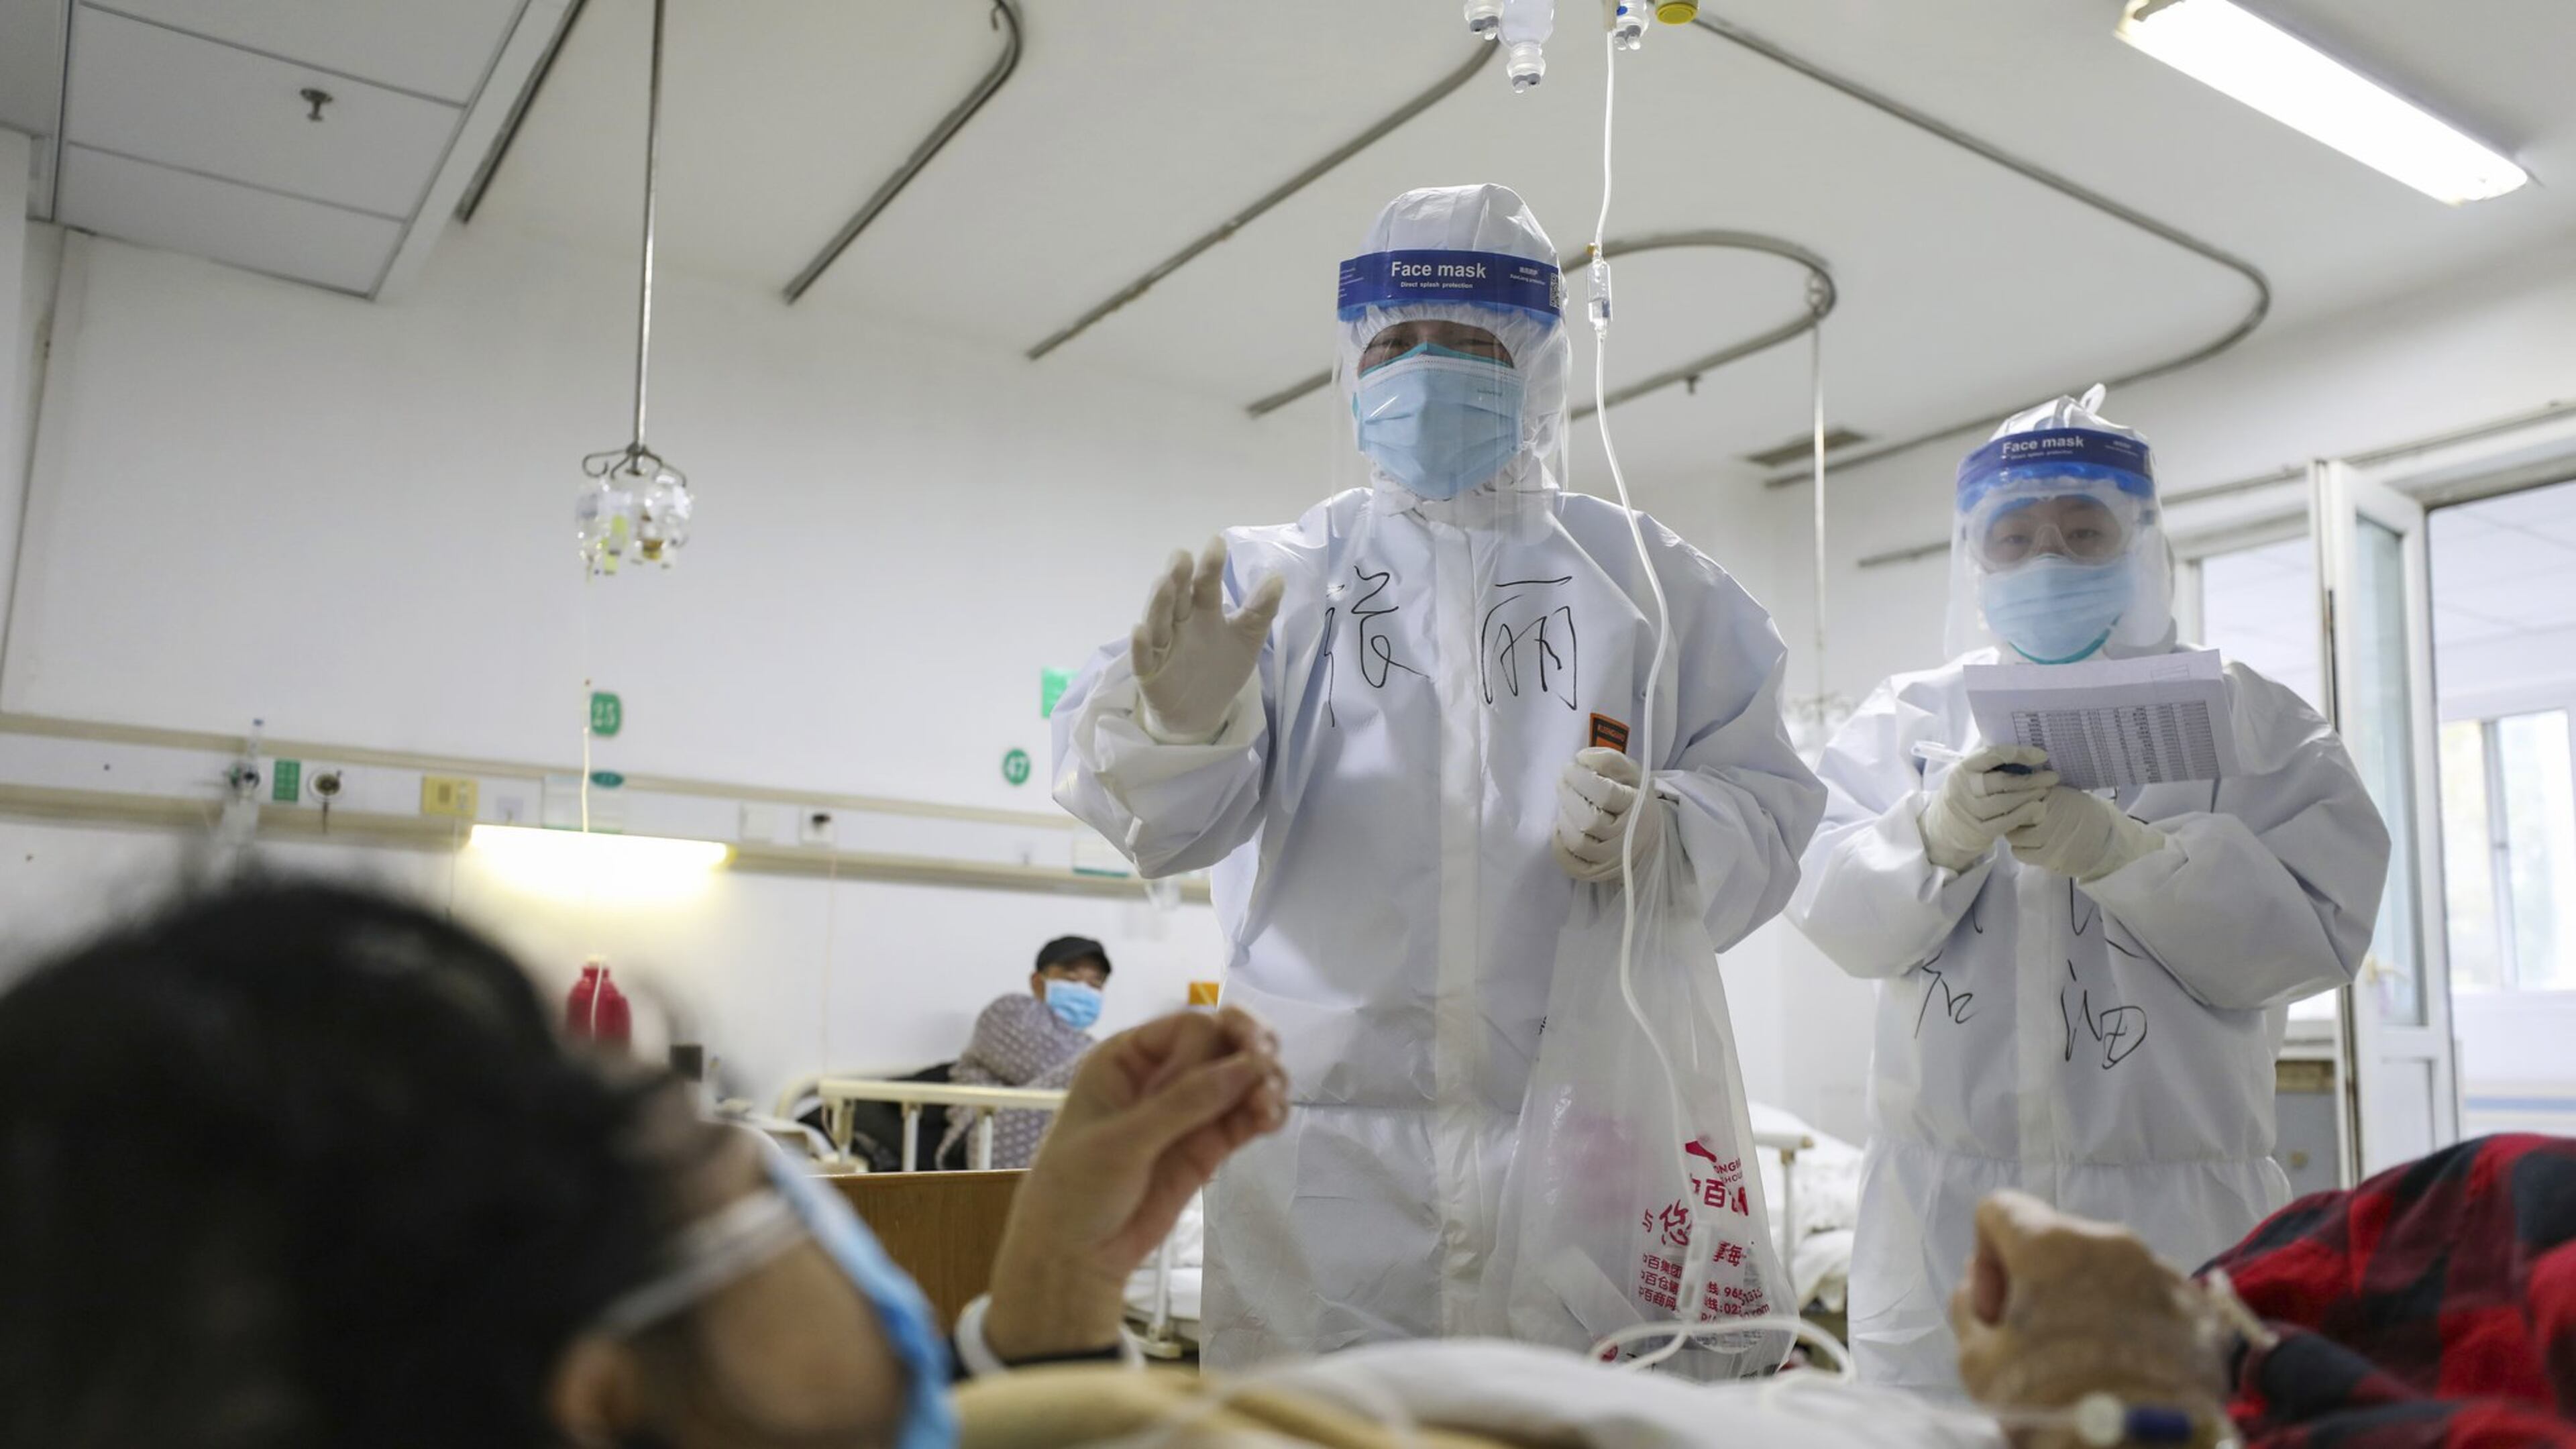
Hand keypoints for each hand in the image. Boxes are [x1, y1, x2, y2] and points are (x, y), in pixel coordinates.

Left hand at [981, 1006, 1287, 1360]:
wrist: (1075, 1257)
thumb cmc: (1076, 1189)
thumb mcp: (1122, 1141)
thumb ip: (1185, 1103)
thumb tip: (1250, 1066)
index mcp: (1126, 1058)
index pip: (1188, 1027)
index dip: (1209, 1048)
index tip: (1210, 1083)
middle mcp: (1160, 1075)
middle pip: (1222, 1043)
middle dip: (1250, 1050)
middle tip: (1269, 1067)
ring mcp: (1187, 1112)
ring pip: (1240, 1080)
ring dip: (1264, 1083)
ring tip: (1270, 1108)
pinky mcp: (1207, 1146)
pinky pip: (1243, 1117)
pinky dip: (1263, 1113)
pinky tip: (1271, 1119)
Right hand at [1130, 539, 1285, 742]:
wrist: (1203, 711)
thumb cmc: (1221, 667)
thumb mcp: (1247, 639)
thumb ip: (1260, 611)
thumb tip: (1278, 577)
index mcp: (1203, 611)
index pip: (1206, 585)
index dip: (1210, 567)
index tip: (1216, 542)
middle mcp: (1180, 623)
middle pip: (1177, 597)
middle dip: (1178, 577)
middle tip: (1182, 556)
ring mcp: (1162, 646)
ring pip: (1157, 621)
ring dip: (1159, 603)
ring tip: (1164, 583)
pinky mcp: (1149, 672)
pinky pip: (1143, 658)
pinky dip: (1141, 645)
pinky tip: (1140, 630)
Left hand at [1552, 747, 1665, 883]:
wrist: (1645, 835)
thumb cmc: (1632, 799)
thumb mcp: (1629, 773)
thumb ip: (1608, 760)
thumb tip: (1582, 759)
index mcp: (1637, 807)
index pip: (1605, 794)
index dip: (1580, 778)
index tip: (1570, 767)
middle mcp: (1627, 836)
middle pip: (1589, 820)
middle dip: (1568, 796)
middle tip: (1562, 782)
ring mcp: (1612, 858)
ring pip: (1579, 842)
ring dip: (1564, 819)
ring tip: (1565, 803)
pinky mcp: (1596, 872)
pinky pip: (1571, 864)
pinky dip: (1560, 845)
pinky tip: (1561, 827)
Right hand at [1918, 745, 2056, 871]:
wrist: (1944, 828)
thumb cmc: (1967, 792)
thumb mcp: (1970, 773)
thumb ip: (1991, 760)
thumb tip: (2022, 740)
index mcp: (1963, 768)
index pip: (1992, 755)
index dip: (2019, 753)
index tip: (2042, 755)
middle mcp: (1963, 787)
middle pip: (2001, 781)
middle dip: (2031, 779)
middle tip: (2052, 777)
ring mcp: (1970, 810)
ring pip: (2004, 802)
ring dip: (2029, 796)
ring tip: (2045, 791)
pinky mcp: (1978, 830)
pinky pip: (2005, 822)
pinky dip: (2023, 814)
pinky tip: (2037, 808)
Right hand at [1953, 1192, 2228, 1447]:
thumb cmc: (2048, 1402)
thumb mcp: (1978, 1363)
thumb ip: (1968, 1309)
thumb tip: (1978, 1285)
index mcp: (2050, 1245)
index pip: (2001, 1210)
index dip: (1987, 1258)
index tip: (1995, 1312)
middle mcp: (2111, 1242)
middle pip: (2059, 1242)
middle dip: (2041, 1283)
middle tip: (2038, 1342)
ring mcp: (2163, 1274)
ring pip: (2110, 1270)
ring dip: (2091, 1301)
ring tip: (2092, 1360)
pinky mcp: (2201, 1311)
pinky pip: (2155, 1299)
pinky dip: (2137, 1322)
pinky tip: (2132, 1368)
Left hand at [2006, 788, 2164, 881]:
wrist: (2111, 841)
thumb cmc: (2088, 815)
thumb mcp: (2068, 796)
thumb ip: (2045, 794)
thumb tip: (2018, 789)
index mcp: (2056, 797)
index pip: (2020, 796)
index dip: (2015, 799)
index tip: (2014, 800)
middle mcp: (2050, 817)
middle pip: (2014, 817)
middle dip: (2012, 817)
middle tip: (2017, 818)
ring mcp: (2050, 839)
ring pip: (2014, 837)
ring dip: (2016, 834)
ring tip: (2025, 831)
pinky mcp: (2050, 858)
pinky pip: (2021, 853)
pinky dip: (2021, 849)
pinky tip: (2029, 845)